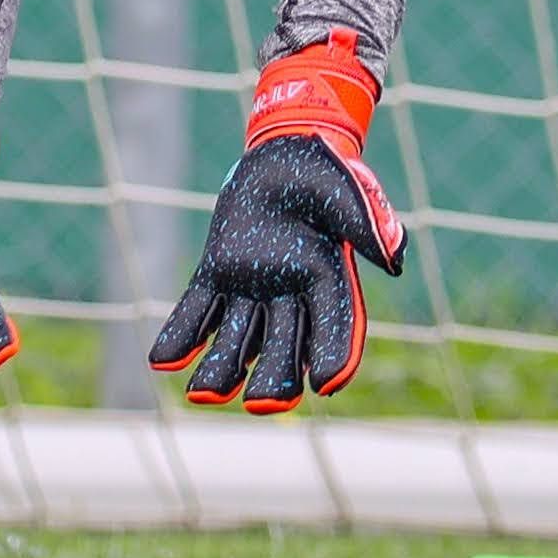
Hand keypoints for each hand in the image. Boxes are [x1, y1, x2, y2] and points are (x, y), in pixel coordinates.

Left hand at [151, 30, 406, 411]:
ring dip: (221, 368)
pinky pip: (196, 309)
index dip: (334, 355)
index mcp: (329, 281)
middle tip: (261, 406)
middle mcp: (289, 295)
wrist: (285, 151)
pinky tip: (163, 359)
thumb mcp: (348, 191)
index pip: (334, 327)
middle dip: (274, 380)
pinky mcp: (216, 274)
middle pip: (284, 348)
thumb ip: (369, 223)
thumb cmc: (325, 170)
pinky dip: (181, 334)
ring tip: (201, 395)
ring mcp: (250, 288)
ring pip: (236, 339)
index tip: (327, 384)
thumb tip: (394, 260)